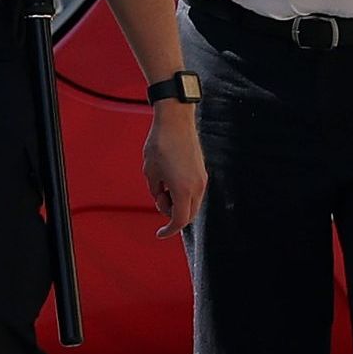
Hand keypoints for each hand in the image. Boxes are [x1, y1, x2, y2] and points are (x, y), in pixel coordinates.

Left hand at [141, 104, 206, 234]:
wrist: (175, 120)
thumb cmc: (160, 144)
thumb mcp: (150, 172)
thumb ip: (156, 192)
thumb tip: (163, 198)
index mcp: (182, 190)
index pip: (179, 221)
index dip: (168, 230)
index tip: (160, 233)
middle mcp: (197, 186)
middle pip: (188, 215)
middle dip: (173, 215)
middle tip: (159, 198)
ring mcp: (202, 178)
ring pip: (193, 203)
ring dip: (178, 203)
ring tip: (163, 184)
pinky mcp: (202, 170)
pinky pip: (194, 191)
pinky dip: (184, 193)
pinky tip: (171, 179)